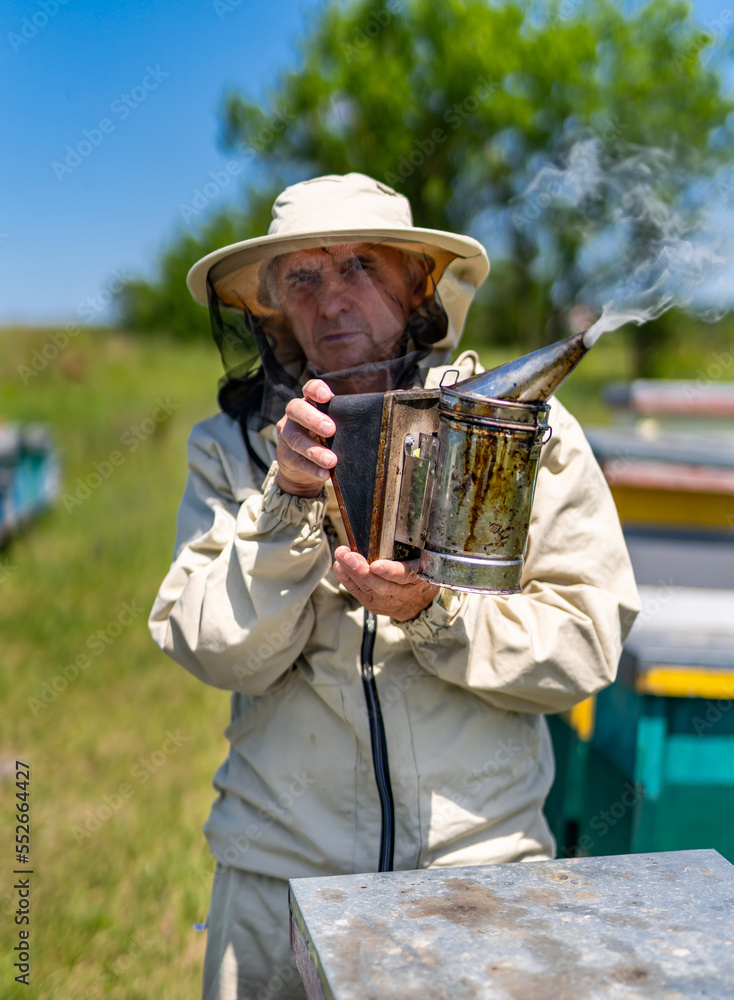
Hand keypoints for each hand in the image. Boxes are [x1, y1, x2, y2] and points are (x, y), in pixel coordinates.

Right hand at [275, 379, 336, 496]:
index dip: (315, 390)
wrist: (304, 466)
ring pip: (295, 439)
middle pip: (296, 409)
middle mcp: (294, 415)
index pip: (309, 389)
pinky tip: (324, 474)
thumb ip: (346, 421)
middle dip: (313, 419)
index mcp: (310, 402)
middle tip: (331, 430)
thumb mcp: (335, 426)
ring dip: (314, 451)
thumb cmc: (326, 439)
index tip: (326, 397)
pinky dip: (312, 469)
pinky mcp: (285, 455)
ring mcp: (287, 435)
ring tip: (331, 461)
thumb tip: (376, 421)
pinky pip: (297, 461)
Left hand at [333, 547, 439, 621]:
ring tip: (341, 556)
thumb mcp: (424, 560)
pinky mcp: (374, 604)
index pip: (405, 575)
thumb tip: (396, 524)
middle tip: (348, 556)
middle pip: (381, 585)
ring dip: (351, 572)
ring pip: (367, 589)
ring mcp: (387, 601)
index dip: (390, 571)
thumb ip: (414, 547)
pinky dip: (347, 580)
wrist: (418, 605)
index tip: (376, 565)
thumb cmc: (420, 575)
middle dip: (362, 570)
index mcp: (417, 578)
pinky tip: (340, 567)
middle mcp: (402, 592)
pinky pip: (358, 593)